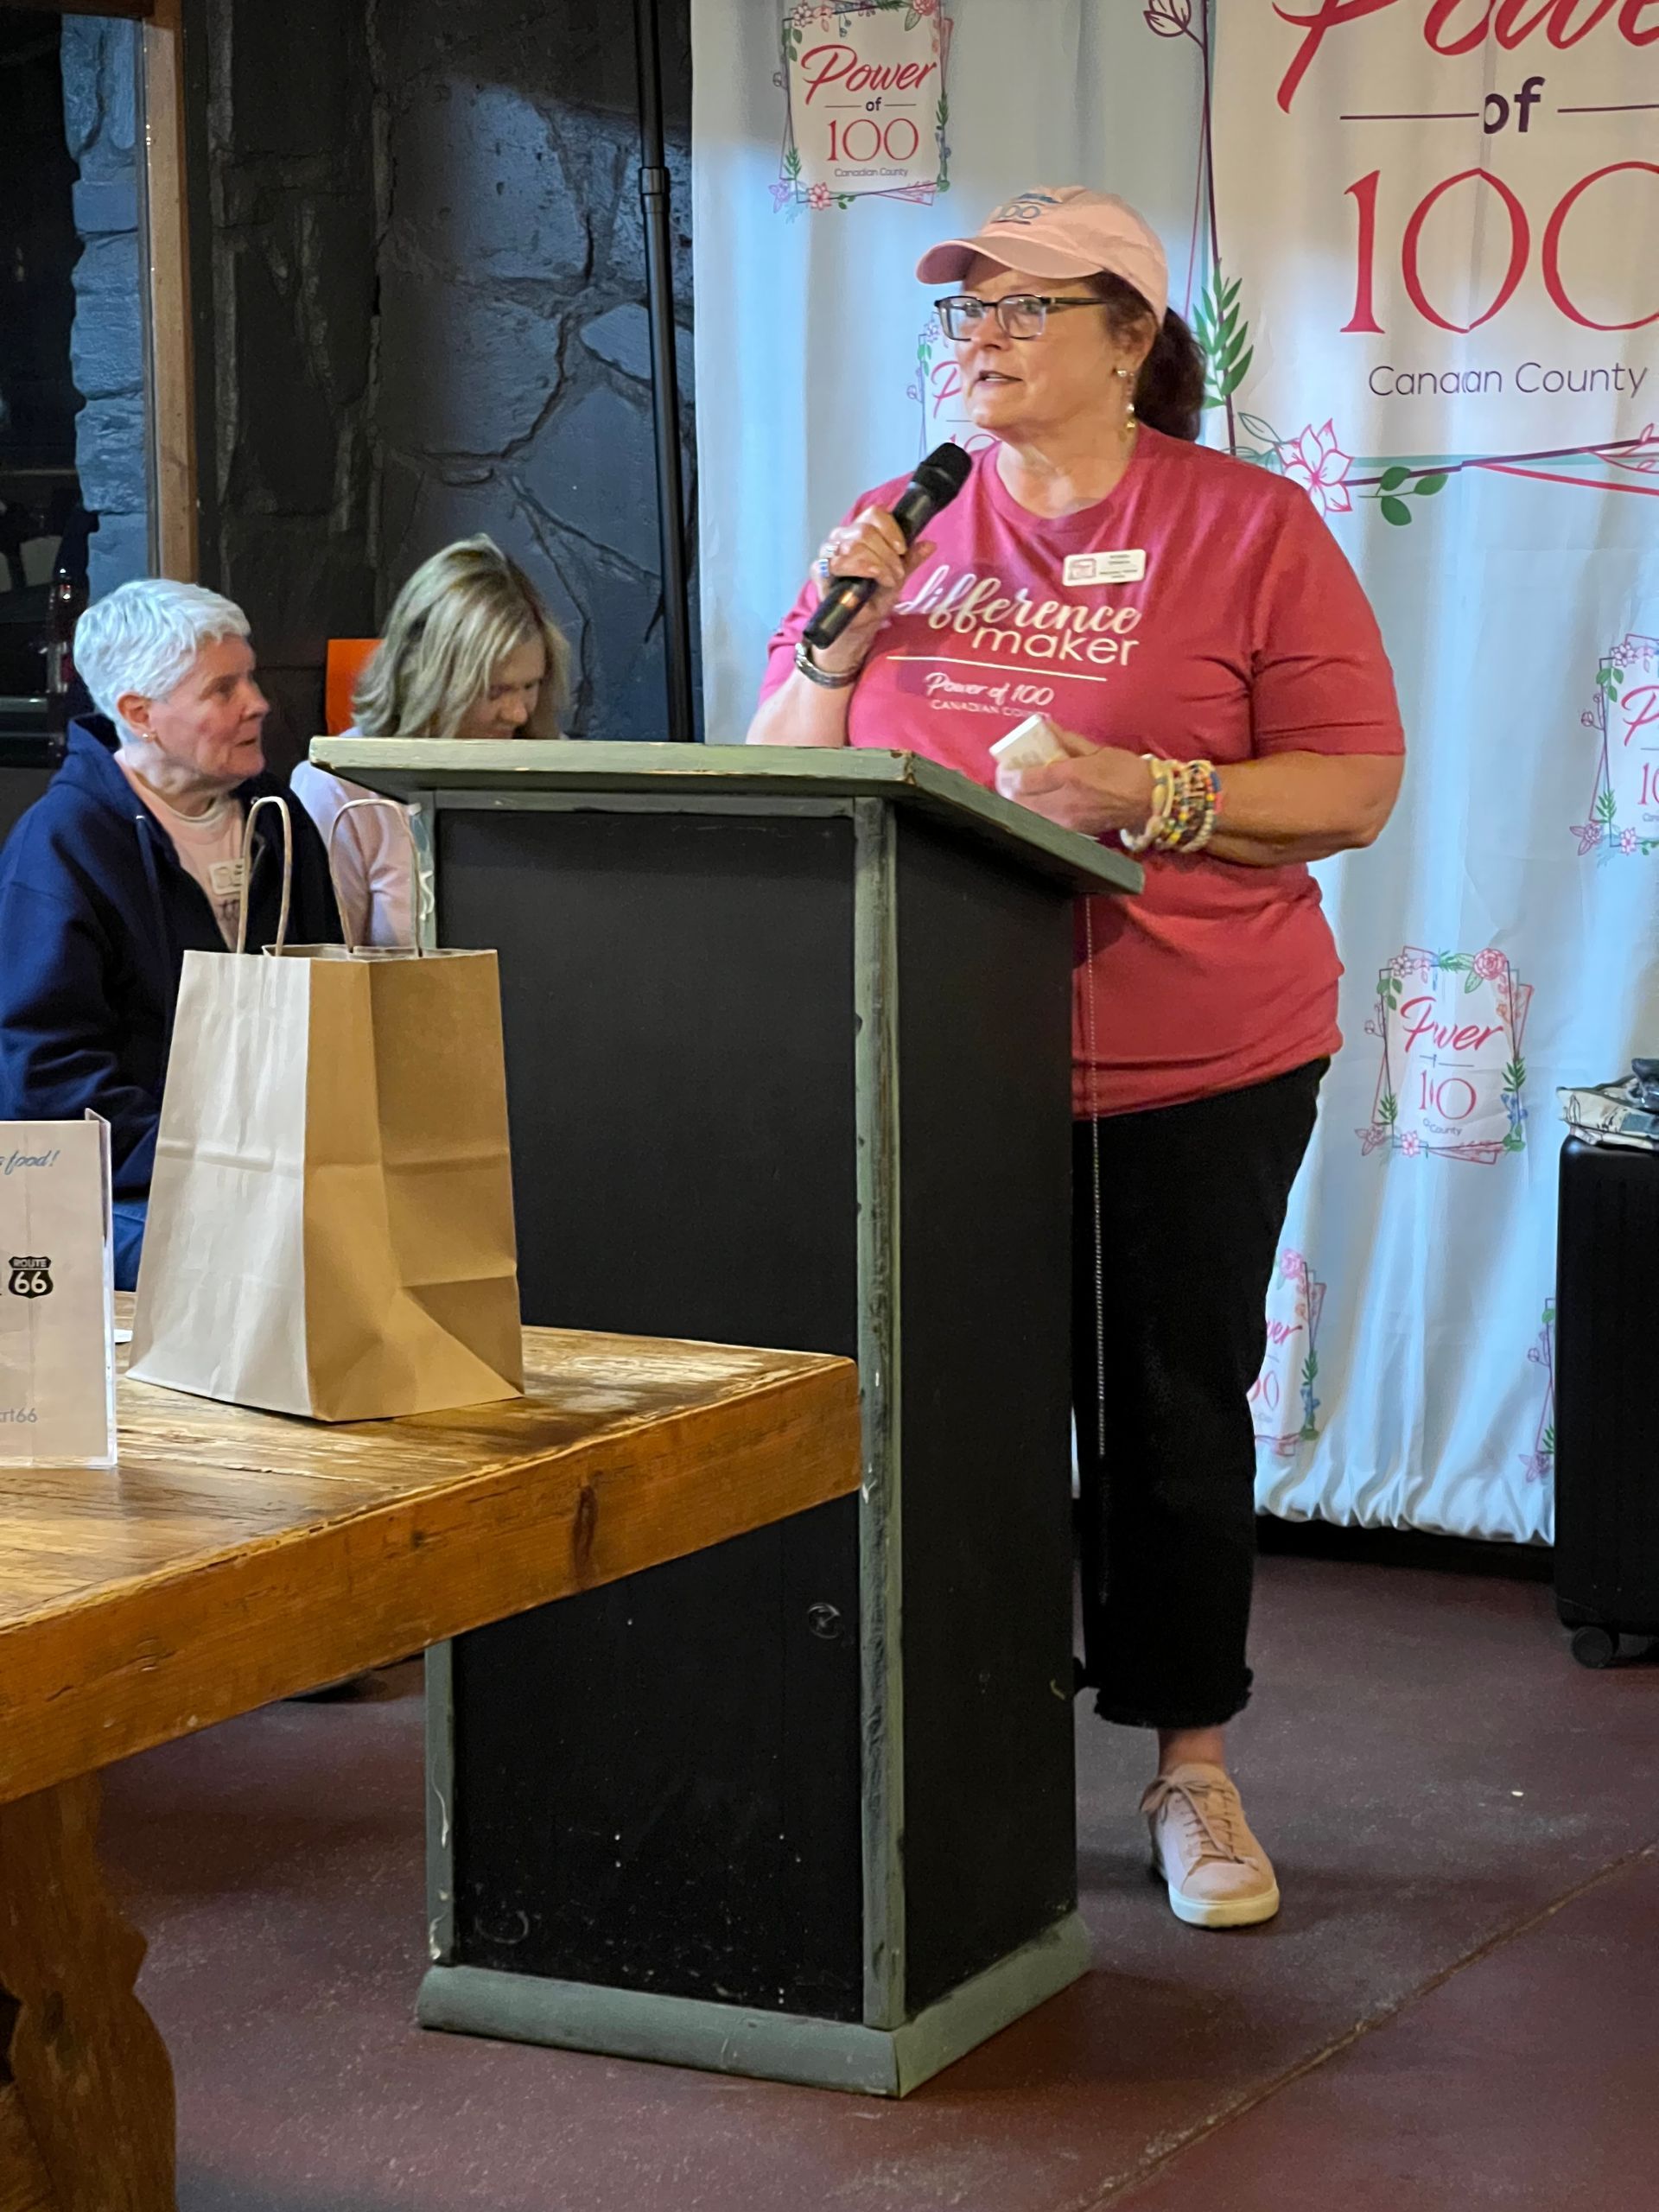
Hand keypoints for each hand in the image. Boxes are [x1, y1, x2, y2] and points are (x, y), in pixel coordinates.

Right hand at [802, 509, 935, 674]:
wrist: (858, 625)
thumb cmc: (873, 598)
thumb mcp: (896, 577)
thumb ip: (909, 560)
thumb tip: (930, 545)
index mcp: (859, 532)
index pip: (873, 514)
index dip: (890, 528)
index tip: (902, 549)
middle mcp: (841, 537)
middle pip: (865, 530)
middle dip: (887, 553)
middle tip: (897, 573)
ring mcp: (828, 553)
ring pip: (853, 544)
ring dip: (878, 562)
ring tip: (887, 580)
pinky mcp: (820, 571)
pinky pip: (838, 562)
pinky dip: (862, 569)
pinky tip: (873, 578)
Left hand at [995, 725, 1154, 837]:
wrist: (1147, 802)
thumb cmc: (1125, 771)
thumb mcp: (1096, 749)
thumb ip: (1067, 740)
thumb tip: (1045, 726)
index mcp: (1070, 776)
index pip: (1026, 780)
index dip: (1008, 776)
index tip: (1004, 767)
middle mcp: (1064, 801)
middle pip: (1020, 802)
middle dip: (1007, 791)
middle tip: (1006, 779)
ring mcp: (1067, 821)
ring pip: (1028, 816)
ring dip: (1018, 803)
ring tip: (1018, 791)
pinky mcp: (1072, 833)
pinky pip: (1043, 823)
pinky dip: (1033, 813)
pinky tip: (1035, 804)